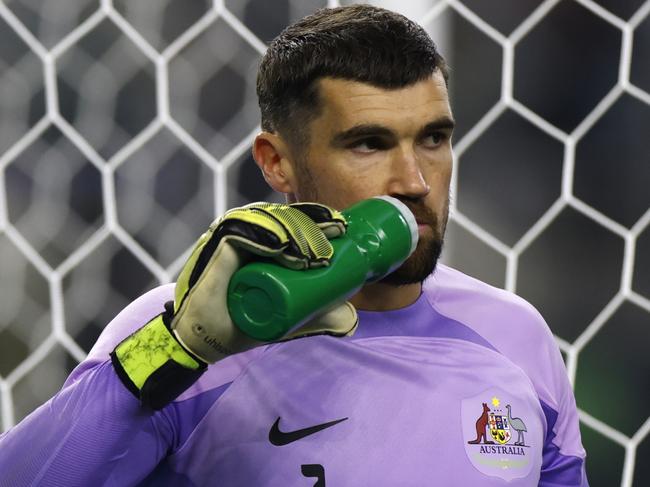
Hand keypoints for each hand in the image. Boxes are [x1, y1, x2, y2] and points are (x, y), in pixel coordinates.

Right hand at [111, 202, 356, 408]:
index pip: (294, 219)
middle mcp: (246, 231)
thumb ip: (318, 317)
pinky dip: (265, 235)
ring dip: (295, 230)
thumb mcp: (290, 319)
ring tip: (316, 252)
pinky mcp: (215, 246)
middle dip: (313, 222)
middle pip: (283, 215)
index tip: (342, 230)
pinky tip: (285, 246)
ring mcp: (230, 236)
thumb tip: (350, 318)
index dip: (319, 218)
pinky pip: (241, 230)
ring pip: (267, 219)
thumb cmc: (244, 323)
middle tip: (336, 239)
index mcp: (263, 238)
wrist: (207, 341)